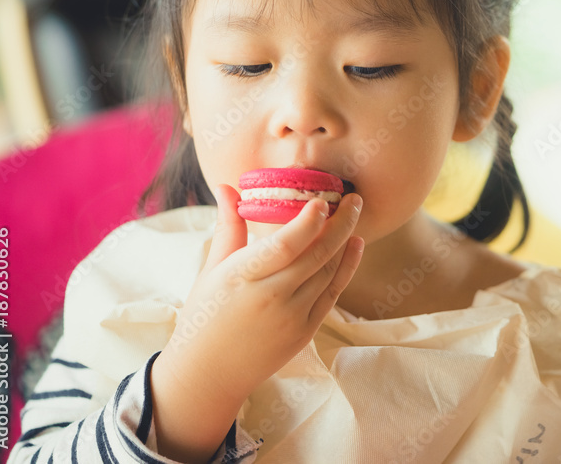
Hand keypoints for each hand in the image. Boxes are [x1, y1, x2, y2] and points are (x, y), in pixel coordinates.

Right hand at [158, 184, 364, 405]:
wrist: (208, 374)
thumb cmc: (205, 316)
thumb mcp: (211, 270)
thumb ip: (227, 226)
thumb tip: (226, 186)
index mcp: (242, 277)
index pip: (285, 245)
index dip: (309, 221)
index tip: (323, 199)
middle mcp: (271, 297)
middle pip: (317, 254)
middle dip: (341, 222)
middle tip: (354, 198)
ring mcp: (292, 317)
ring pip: (328, 271)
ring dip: (345, 240)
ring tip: (352, 214)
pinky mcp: (305, 331)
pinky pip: (333, 293)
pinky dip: (347, 267)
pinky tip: (355, 245)